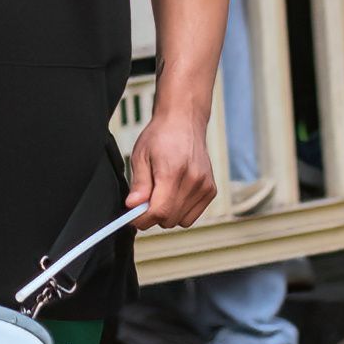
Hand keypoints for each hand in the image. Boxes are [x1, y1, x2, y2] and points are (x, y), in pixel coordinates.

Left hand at [126, 97, 217, 229]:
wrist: (184, 121)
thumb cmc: (161, 135)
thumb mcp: (141, 156)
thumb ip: (139, 185)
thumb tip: (132, 206)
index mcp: (173, 171)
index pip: (159, 211)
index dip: (142, 219)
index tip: (133, 217)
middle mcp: (194, 180)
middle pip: (170, 219)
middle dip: (153, 216)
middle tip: (144, 200)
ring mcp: (205, 186)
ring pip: (181, 221)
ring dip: (167, 214)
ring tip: (160, 193)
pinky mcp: (211, 190)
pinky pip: (192, 215)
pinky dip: (180, 211)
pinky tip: (174, 194)